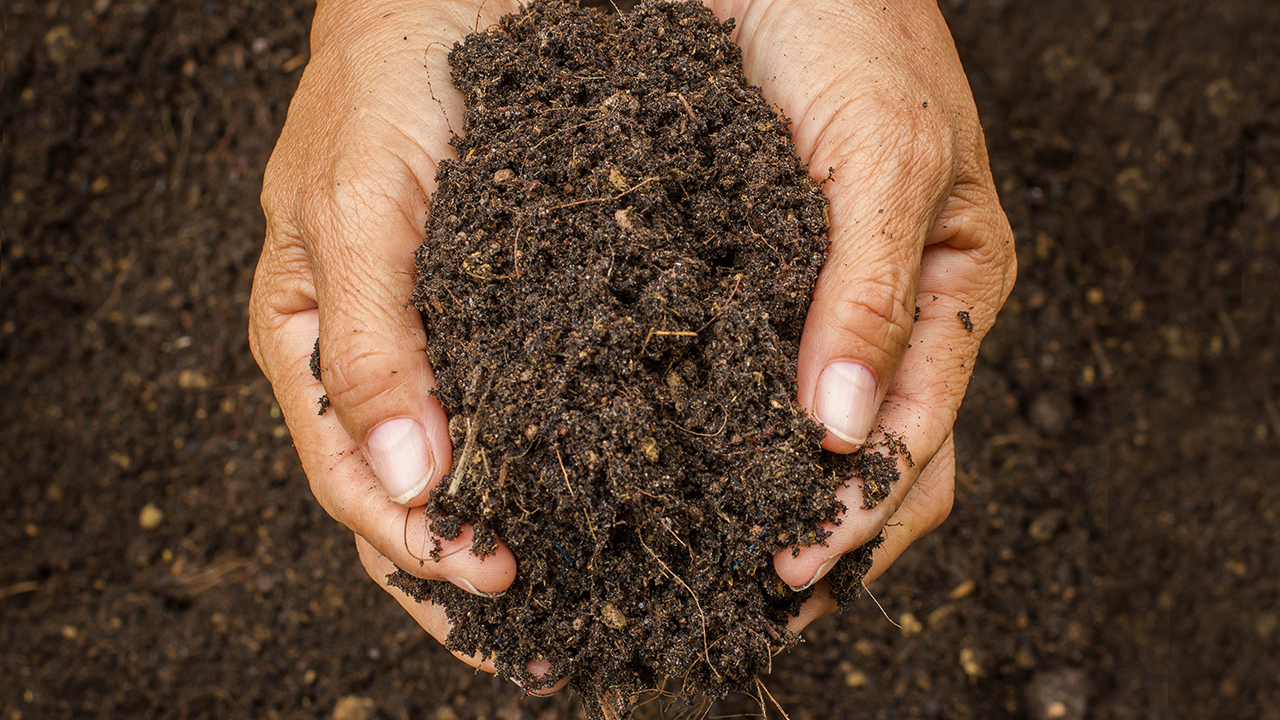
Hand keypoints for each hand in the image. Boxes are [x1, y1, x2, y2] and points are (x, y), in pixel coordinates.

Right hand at [249, 0, 537, 676]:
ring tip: (587, 607)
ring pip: (473, 474)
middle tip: (549, 647)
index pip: (355, 487)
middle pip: (414, 506)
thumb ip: (368, 346)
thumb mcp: (358, 204)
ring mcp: (442, 344)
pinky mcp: (508, 317)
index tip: (497, 587)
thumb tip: (408, 489)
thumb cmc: (382, 81)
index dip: (420, 552)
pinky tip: (611, 503)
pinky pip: (530, 413)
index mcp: (314, 346)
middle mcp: (376, 361)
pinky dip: (562, 469)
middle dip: (468, 583)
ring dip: (520, 544)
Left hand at [699, 0, 1015, 622]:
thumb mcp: (889, 153)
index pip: (923, 443)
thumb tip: (848, 430)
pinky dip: (724, 438)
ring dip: (770, 506)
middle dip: (821, 542)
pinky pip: (749, 377)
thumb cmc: (857, 25)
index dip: (857, 519)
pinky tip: (672, 471)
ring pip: (811, 438)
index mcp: (956, 292)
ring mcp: (830, 301)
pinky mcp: (761, 277)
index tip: (784, 573)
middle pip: (877, 465)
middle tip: (742, 605)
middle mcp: (897, 311)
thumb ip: (876, 289)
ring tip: (704, 570)